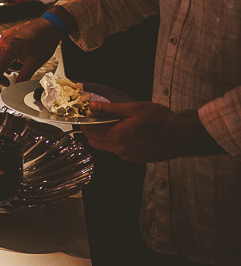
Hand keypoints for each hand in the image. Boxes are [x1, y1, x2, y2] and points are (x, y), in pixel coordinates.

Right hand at [0, 18, 60, 87]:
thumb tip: (17, 87)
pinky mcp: (8, 35)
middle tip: (8, 82)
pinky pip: (3, 49)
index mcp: (10, 48)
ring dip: (6, 65)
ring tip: (21, 64)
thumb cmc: (45, 40)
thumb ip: (24, 76)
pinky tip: (20, 57)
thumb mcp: (35, 62)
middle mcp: (4, 41)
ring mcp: (5, 37)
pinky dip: (8, 57)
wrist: (50, 25)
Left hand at [80, 103, 223, 161]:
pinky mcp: (135, 159)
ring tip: (112, 122)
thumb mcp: (134, 109)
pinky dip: (116, 141)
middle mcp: (120, 150)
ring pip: (106, 147)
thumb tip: (92, 107)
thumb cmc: (160, 120)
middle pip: (95, 142)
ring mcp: (127, 156)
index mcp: (117, 136)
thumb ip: (111, 109)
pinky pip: (118, 151)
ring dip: (104, 136)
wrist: (181, 136)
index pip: (90, 132)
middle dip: (92, 130)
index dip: (85, 122)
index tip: (85, 113)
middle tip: (97, 116)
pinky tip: (126, 131)